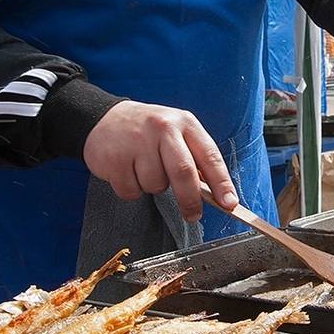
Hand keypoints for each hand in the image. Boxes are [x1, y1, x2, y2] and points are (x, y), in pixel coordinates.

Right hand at [83, 101, 235, 222]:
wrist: (104, 118)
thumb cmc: (148, 132)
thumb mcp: (176, 134)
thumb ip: (195, 159)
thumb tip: (216, 194)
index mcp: (184, 123)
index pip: (209, 155)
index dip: (221, 183)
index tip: (229, 203)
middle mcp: (162, 128)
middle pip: (183, 173)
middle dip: (190, 200)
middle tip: (193, 215)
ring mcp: (137, 141)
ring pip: (156, 185)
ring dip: (153, 187)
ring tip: (144, 169)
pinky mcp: (115, 158)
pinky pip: (132, 191)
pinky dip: (132, 190)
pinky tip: (128, 171)